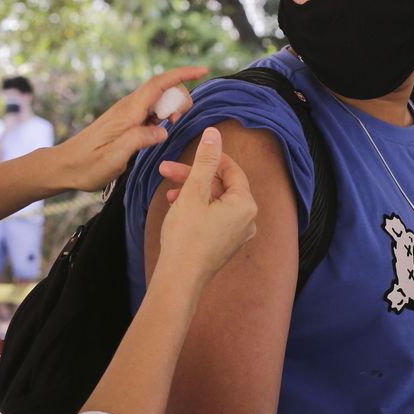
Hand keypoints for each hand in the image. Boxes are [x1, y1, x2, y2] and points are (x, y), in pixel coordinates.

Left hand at [52, 67, 202, 191]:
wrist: (64, 166)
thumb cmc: (86, 165)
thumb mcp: (114, 158)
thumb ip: (138, 140)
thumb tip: (163, 130)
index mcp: (127, 113)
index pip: (159, 84)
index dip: (182, 74)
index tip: (203, 70)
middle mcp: (127, 108)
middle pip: (163, 88)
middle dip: (180, 97)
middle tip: (179, 121)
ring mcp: (126, 113)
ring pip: (158, 100)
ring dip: (172, 108)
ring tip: (170, 127)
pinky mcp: (125, 121)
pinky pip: (150, 111)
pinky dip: (162, 116)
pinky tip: (160, 131)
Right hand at [156, 127, 256, 286]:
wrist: (179, 280)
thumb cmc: (186, 237)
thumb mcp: (193, 192)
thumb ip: (204, 161)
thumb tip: (214, 134)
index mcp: (245, 204)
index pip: (230, 169)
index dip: (208, 158)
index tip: (185, 154)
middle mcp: (247, 220)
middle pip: (220, 186)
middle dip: (192, 176)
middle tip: (166, 170)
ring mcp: (237, 234)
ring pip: (214, 202)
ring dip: (191, 192)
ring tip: (168, 193)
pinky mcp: (225, 245)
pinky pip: (214, 217)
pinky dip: (196, 209)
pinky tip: (177, 209)